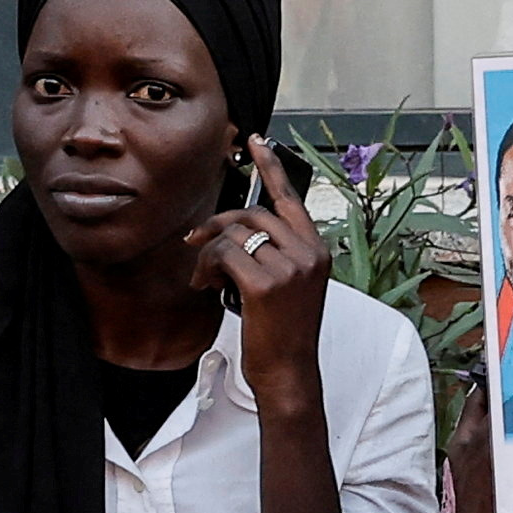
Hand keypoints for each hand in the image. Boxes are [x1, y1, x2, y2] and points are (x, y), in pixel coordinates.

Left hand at [195, 142, 337, 392]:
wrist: (289, 372)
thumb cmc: (284, 332)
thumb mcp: (289, 287)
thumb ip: (275, 253)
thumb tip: (233, 228)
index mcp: (317, 251)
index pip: (290, 200)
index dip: (270, 167)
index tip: (255, 141)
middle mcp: (308, 254)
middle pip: (252, 214)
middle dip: (217, 225)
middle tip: (195, 242)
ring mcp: (290, 268)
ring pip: (235, 234)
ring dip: (210, 252)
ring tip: (204, 276)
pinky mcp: (266, 284)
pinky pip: (224, 255)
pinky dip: (207, 267)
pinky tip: (206, 286)